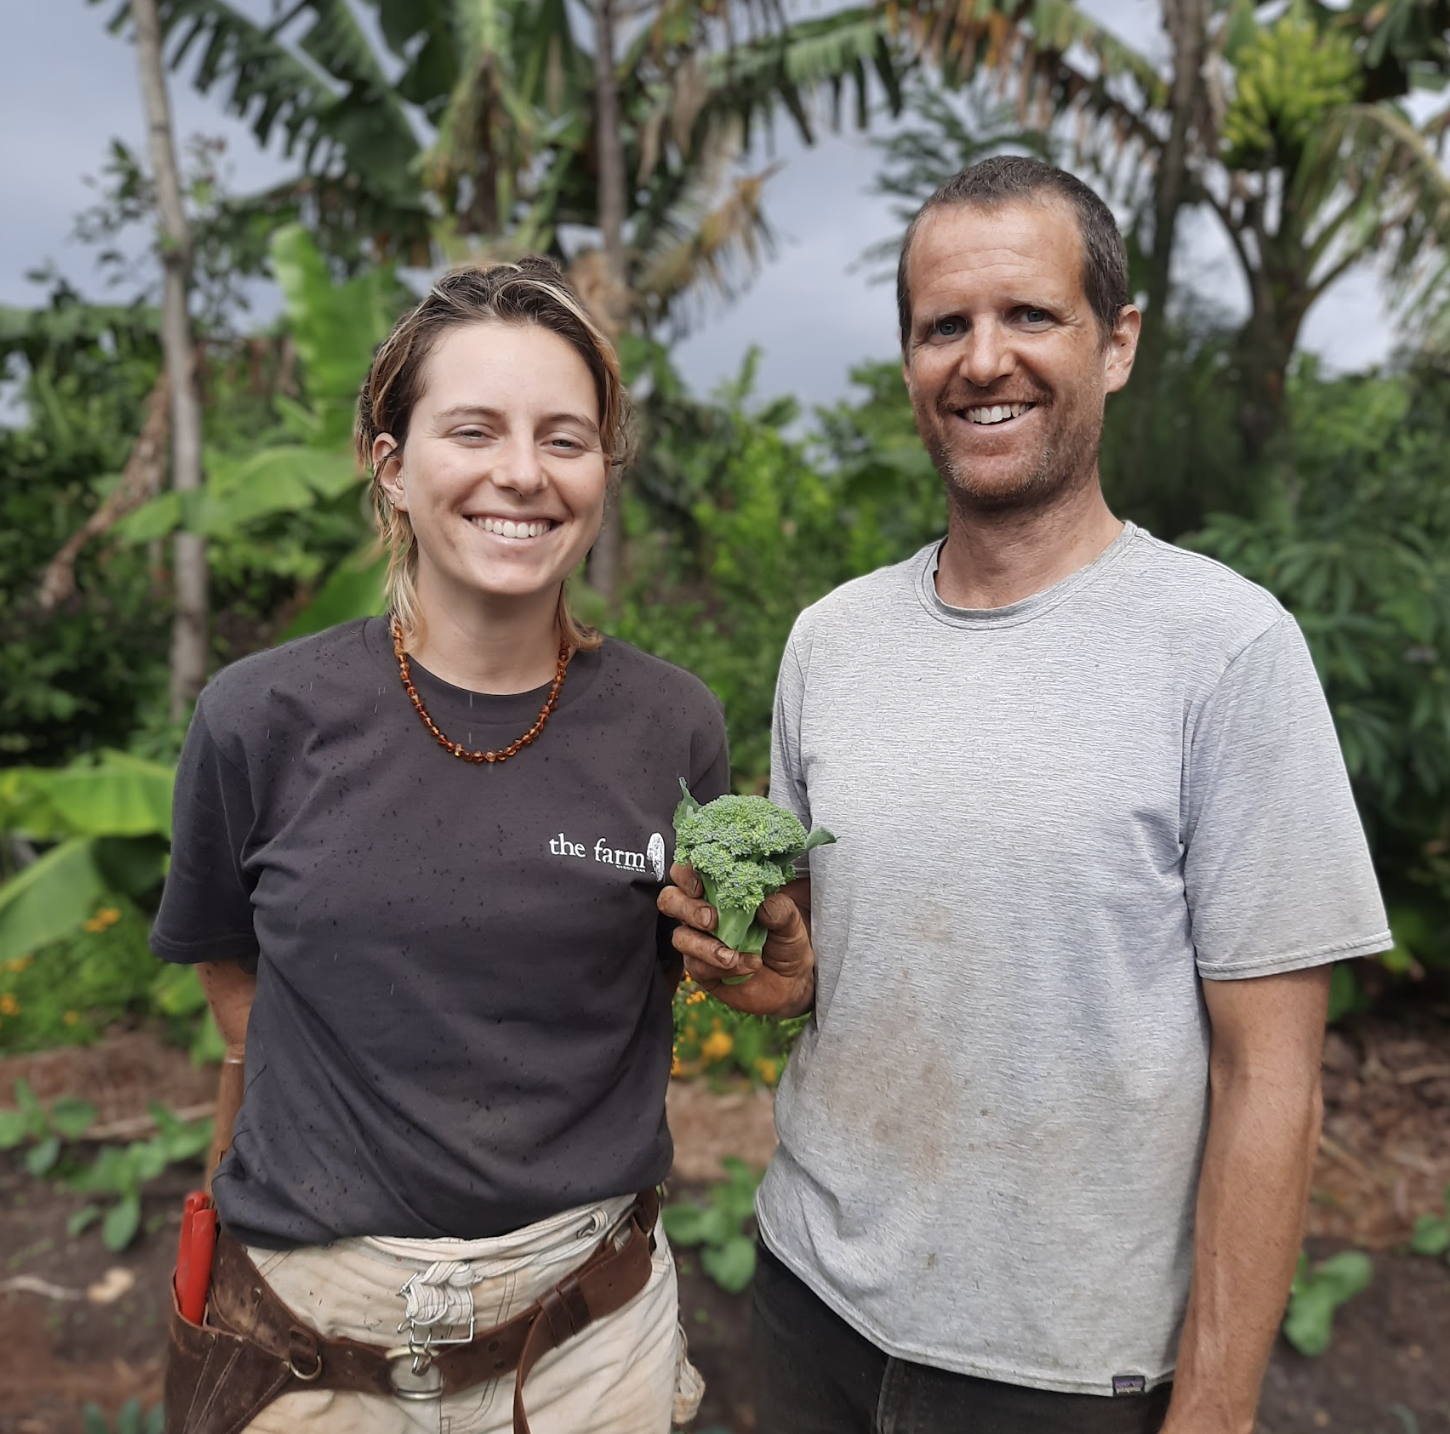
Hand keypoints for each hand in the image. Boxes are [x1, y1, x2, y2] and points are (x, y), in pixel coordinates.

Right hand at [657, 864, 814, 1016]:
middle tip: (711, 919)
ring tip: (732, 955)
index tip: (700, 883)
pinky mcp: (702, 969)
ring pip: (680, 937)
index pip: (689, 871)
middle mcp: (702, 912)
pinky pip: (697, 967)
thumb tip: (765, 903)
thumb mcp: (791, 921)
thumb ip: (780, 909)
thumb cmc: (786, 941)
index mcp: (720, 890)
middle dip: (686, 907)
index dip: (686, 872)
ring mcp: (699, 941)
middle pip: (670, 900)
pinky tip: (746, 965)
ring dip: (704, 946)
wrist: (793, 981)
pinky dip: (722, 967)